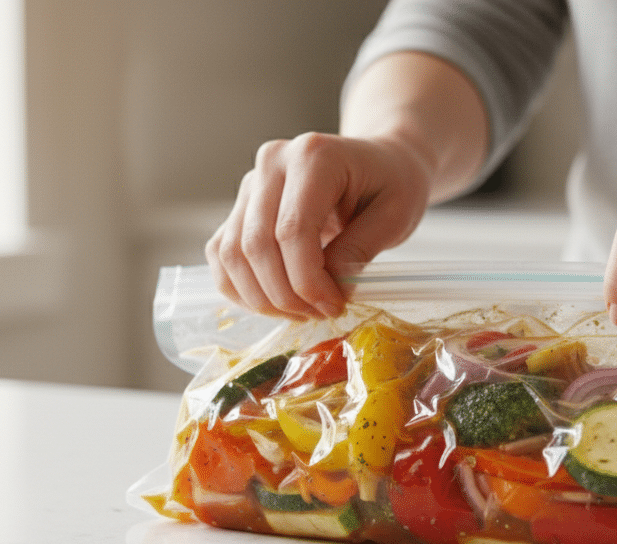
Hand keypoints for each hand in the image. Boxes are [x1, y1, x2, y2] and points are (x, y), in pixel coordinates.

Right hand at [206, 132, 431, 318]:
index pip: (292, 230)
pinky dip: (242, 289)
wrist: (380, 163)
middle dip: (286, 295)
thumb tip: (329, 288)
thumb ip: (360, 249)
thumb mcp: (395, 216)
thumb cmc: (391, 184)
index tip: (334, 306)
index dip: (307, 281)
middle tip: (321, 314)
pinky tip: (276, 303)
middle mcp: (272, 163)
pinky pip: (222, 255)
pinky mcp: (241, 207)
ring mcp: (251, 184)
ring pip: (232, 254)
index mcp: (313, 156)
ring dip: (262, 297)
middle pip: (256, 246)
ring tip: (302, 311)